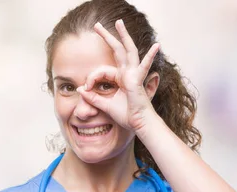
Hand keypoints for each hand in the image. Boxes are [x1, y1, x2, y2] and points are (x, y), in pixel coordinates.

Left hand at [76, 19, 160, 133]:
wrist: (138, 124)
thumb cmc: (127, 116)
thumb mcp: (105, 105)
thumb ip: (92, 97)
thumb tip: (79, 89)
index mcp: (121, 78)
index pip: (102, 71)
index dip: (91, 78)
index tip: (86, 88)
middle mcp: (128, 73)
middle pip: (116, 50)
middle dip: (107, 37)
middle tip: (97, 25)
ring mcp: (133, 74)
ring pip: (127, 50)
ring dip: (123, 35)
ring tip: (119, 22)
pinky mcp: (137, 79)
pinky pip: (143, 66)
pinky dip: (150, 56)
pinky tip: (156, 46)